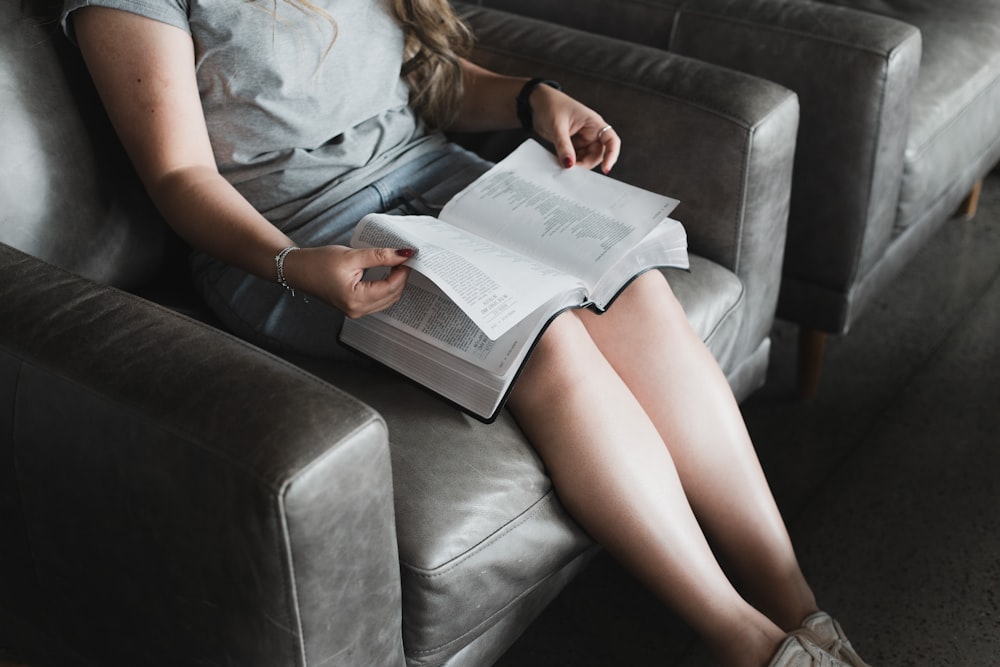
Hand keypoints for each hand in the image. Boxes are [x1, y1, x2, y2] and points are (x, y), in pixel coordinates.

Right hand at [282, 245, 413, 317]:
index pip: (391, 287)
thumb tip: (403, 254)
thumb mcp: (352, 256)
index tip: (409, 256)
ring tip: (396, 264)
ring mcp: (356, 311)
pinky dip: (386, 288)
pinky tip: (387, 274)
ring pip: (387, 300)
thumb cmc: (319, 263)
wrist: (298, 270)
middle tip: (404, 259)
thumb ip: (380, 256)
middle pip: (392, 296)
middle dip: (401, 278)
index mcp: (356, 299)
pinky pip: (378, 301)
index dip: (403, 271)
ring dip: (395, 283)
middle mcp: (357, 310)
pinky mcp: (354, 308)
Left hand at [528, 84, 620, 173]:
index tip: (605, 169)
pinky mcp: (573, 144)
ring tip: (563, 163)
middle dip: (586, 163)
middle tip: (570, 166)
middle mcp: (591, 132)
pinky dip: (570, 162)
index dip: (611, 155)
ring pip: (586, 158)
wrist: (537, 102)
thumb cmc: (550, 105)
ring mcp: (582, 139)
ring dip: (577, 164)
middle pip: (598, 154)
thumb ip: (564, 146)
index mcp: (593, 123)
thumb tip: (569, 165)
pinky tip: (561, 161)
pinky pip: (575, 158)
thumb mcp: (557, 126)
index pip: (611, 140)